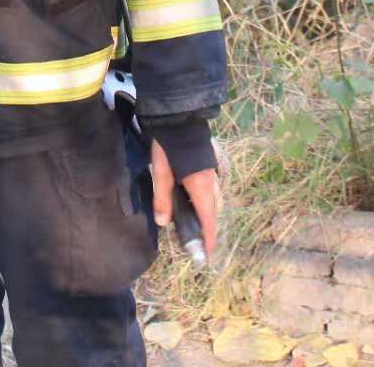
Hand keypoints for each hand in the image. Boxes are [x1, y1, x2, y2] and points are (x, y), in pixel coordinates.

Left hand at [150, 138, 219, 261]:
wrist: (178, 117)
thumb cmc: (168, 145)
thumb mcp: (161, 172)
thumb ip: (162, 198)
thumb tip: (164, 223)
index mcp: (201, 186)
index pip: (208, 220)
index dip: (208, 239)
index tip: (207, 256)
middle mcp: (210, 183)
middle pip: (212, 213)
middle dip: (206, 230)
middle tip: (197, 244)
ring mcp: (210, 174)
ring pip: (211, 202)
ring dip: (204, 216)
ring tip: (192, 227)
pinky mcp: (206, 168)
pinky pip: (208, 192)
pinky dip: (202, 204)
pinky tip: (190, 204)